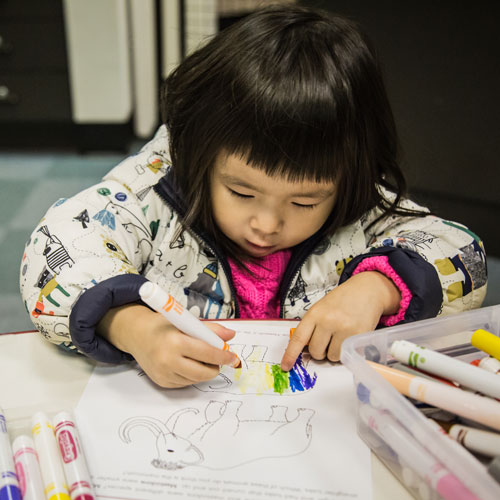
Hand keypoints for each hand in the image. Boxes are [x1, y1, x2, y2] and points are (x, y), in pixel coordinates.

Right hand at [97, 304, 238, 387]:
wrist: (137, 335)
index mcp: (176, 342)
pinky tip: (187, 363)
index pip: (207, 353)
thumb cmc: (164, 326)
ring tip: (202, 358)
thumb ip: (210, 329)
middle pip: (203, 372)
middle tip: (220, 359)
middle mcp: (168, 360)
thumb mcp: (186, 321)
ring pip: (196, 379)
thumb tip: (231, 335)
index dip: (223, 356)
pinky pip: (186, 383)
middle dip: (216, 367)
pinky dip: (192, 375)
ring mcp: (164, 374)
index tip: (233, 357)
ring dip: (205, 371)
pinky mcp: (162, 382)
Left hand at [281, 271, 400, 369]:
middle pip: (316, 351)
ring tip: (340, 337)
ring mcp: (344, 329)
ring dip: (334, 352)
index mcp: (315, 313)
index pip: (299, 338)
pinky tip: (349, 337)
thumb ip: (312, 326)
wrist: (367, 290)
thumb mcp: (321, 308)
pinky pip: (347, 355)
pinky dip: (346, 351)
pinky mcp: (358, 336)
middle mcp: (328, 321)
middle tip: (326, 342)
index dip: (291, 354)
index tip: (285, 365)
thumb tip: (303, 349)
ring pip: (332, 356)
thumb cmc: (342, 300)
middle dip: (319, 352)